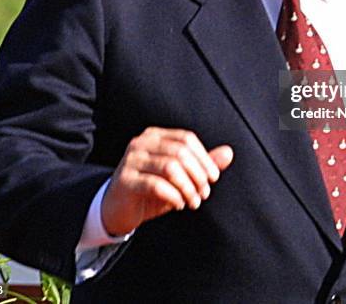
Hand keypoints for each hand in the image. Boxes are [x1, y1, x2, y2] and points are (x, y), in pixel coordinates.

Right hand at [101, 127, 233, 235]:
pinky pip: (156, 185)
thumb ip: (202, 165)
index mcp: (155, 136)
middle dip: (198, 174)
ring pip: (170, 167)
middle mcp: (142, 143)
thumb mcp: (180, 177)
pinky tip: (179, 205)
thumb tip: (229, 153)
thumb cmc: (151, 190)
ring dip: (188, 187)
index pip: (187, 139)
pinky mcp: (125, 180)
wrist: (116, 209)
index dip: (204, 158)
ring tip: (193, 201)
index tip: (213, 179)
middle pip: (180, 152)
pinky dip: (174, 196)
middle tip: (204, 194)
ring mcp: (131, 160)